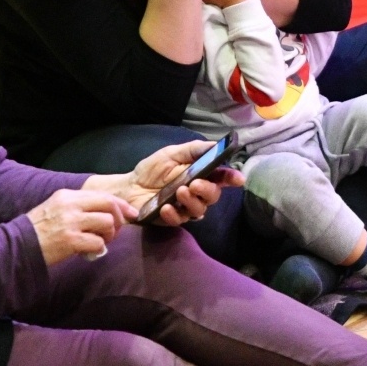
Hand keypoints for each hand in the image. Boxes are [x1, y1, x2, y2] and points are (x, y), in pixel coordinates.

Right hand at [25, 189, 134, 264]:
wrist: (18, 245)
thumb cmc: (39, 229)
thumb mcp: (56, 208)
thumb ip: (79, 206)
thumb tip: (106, 212)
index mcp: (68, 195)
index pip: (103, 195)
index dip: (121, 204)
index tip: (132, 213)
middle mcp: (70, 205)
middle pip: (109, 205)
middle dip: (119, 219)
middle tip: (115, 232)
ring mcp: (71, 222)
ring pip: (107, 223)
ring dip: (109, 235)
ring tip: (100, 242)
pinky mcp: (70, 240)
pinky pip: (98, 242)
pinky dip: (99, 249)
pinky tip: (90, 252)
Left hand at [118, 140, 244, 226]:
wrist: (129, 186)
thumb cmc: (152, 169)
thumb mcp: (172, 153)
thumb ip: (193, 150)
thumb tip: (215, 145)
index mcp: (200, 175)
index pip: (221, 177)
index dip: (232, 178)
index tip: (238, 178)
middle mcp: (197, 193)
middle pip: (213, 196)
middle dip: (207, 190)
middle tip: (194, 184)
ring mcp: (185, 207)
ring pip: (200, 210)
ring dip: (192, 201)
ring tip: (179, 192)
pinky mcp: (172, 219)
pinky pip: (180, 220)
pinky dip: (174, 214)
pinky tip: (166, 207)